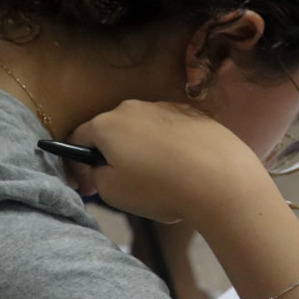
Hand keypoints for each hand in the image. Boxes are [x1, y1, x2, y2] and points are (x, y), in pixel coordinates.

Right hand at [67, 100, 268, 222]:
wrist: (221, 179)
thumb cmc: (160, 188)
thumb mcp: (113, 192)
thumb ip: (96, 175)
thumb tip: (100, 166)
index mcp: (107, 123)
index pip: (78, 138)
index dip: (77, 165)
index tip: (88, 187)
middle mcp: (134, 108)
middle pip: (112, 132)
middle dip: (112, 156)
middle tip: (123, 186)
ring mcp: (167, 107)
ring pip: (143, 131)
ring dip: (142, 151)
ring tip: (160, 181)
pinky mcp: (195, 115)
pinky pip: (172, 132)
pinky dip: (170, 148)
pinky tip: (184, 170)